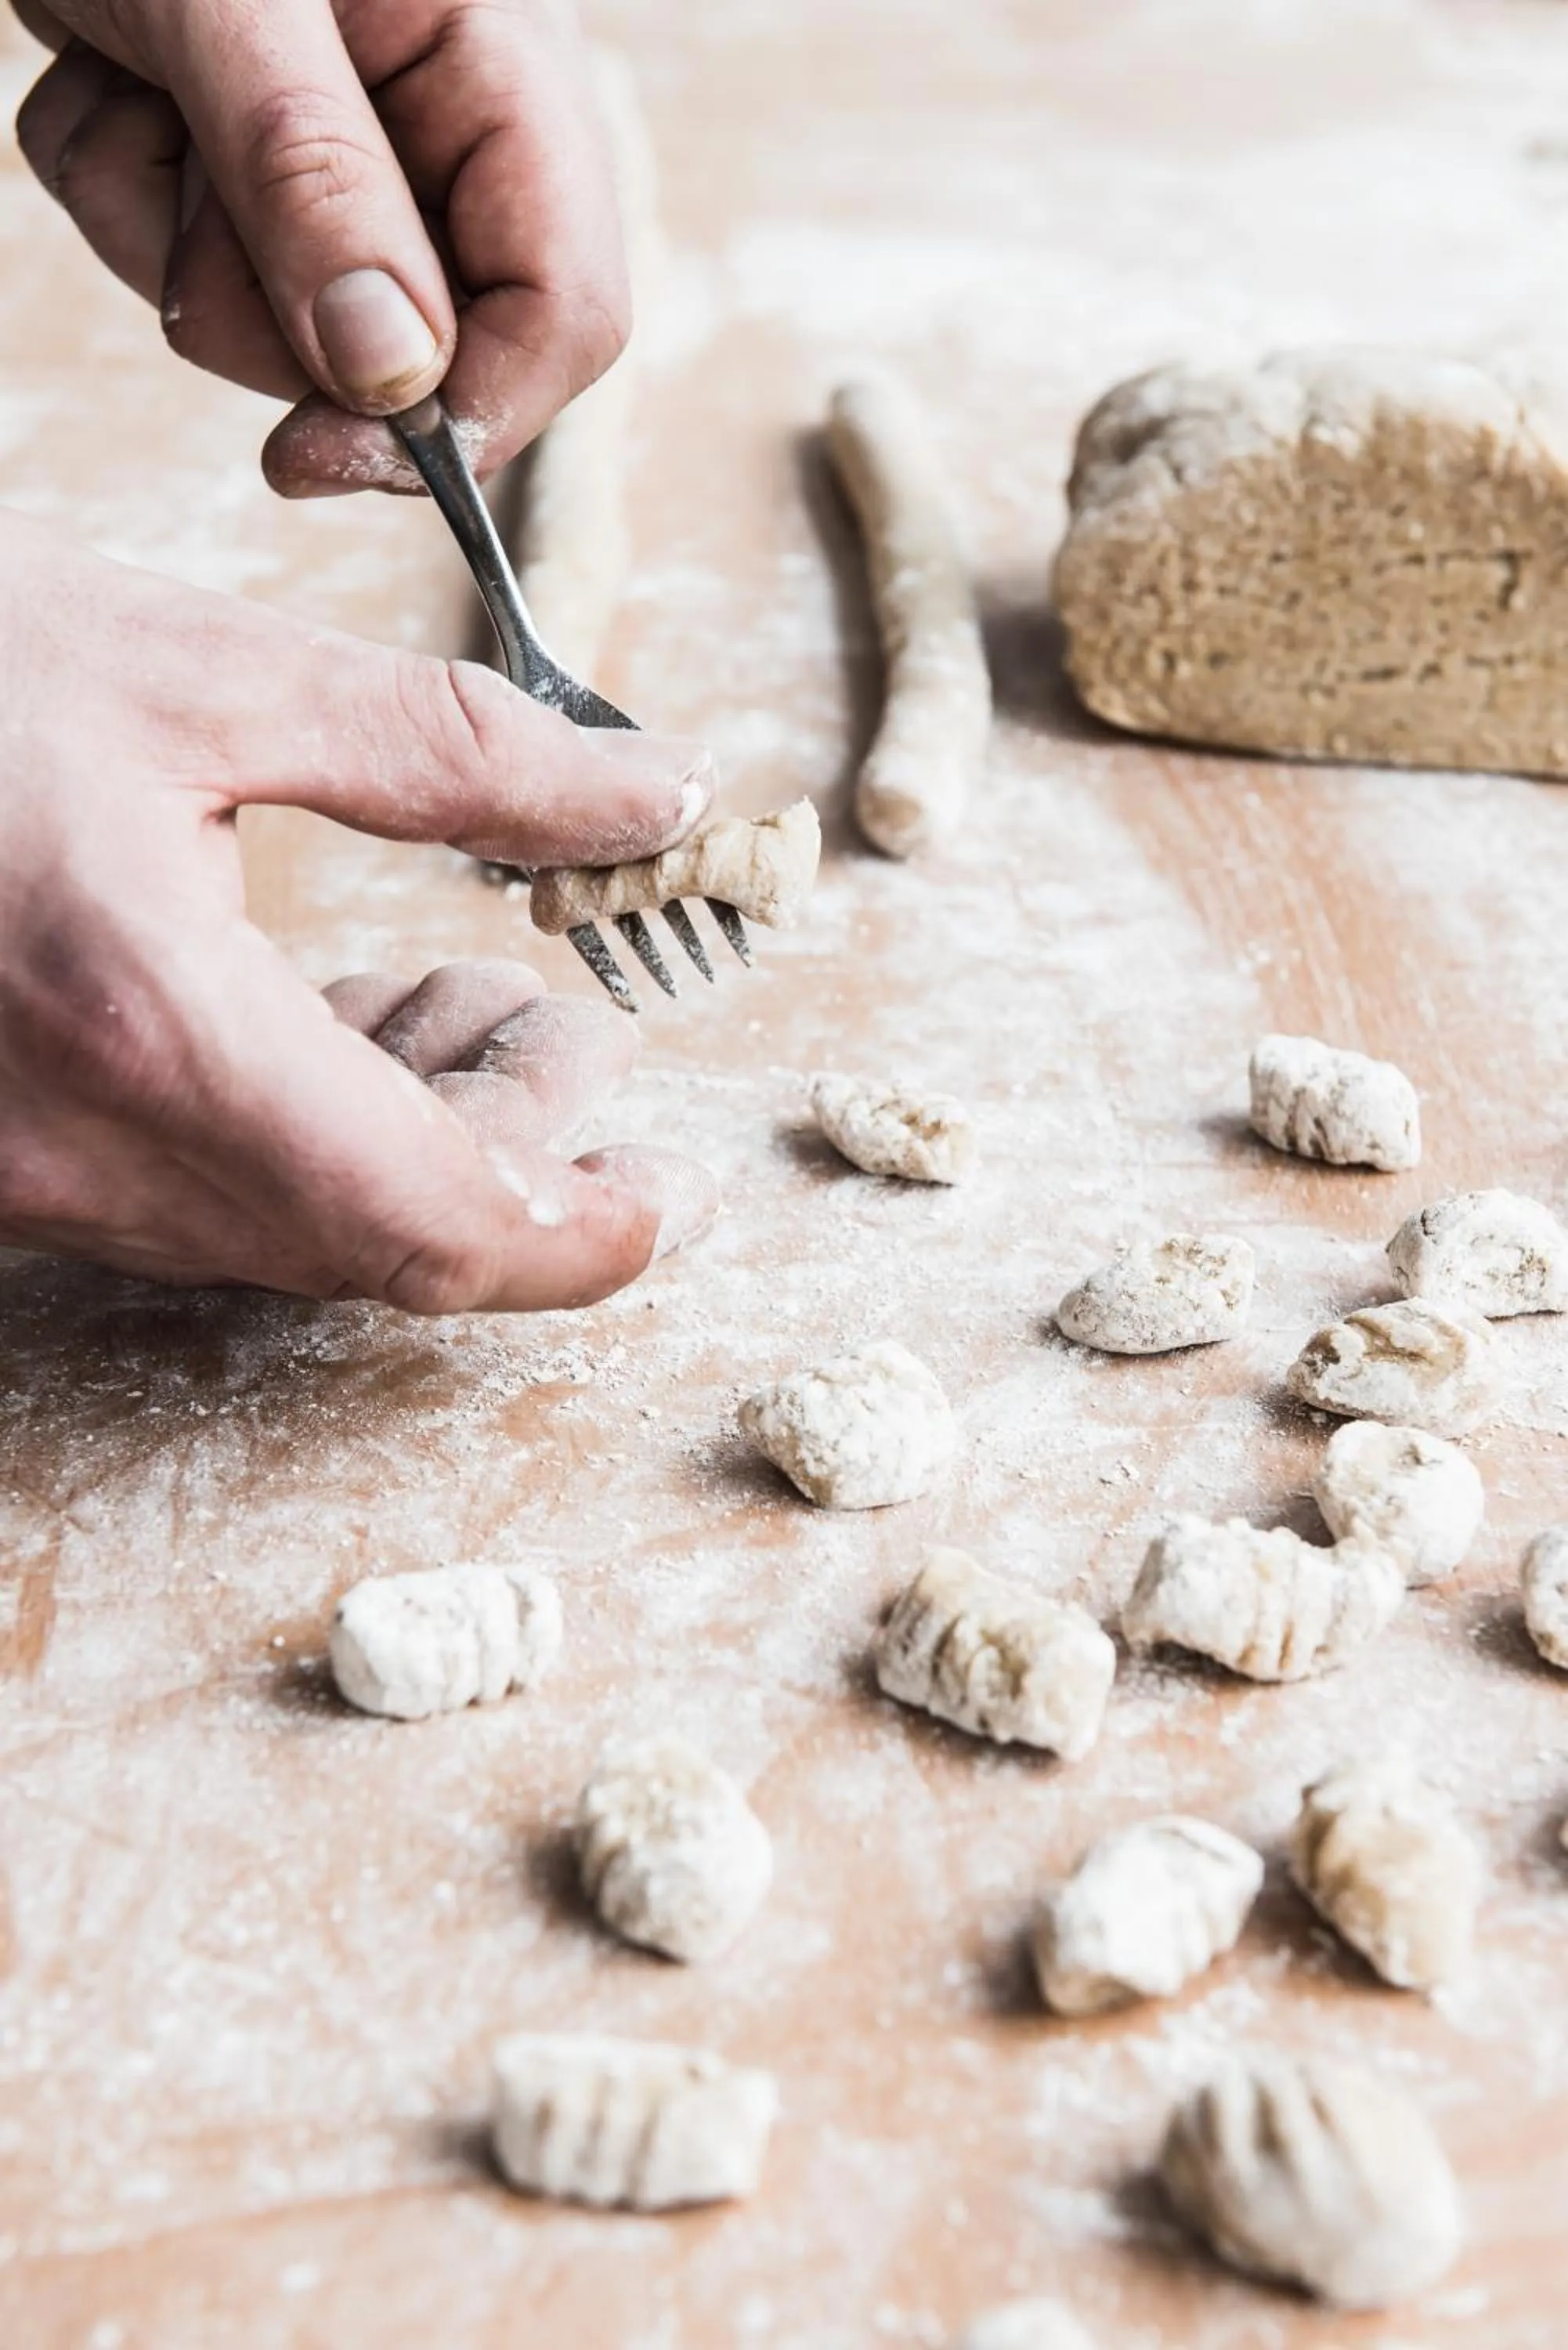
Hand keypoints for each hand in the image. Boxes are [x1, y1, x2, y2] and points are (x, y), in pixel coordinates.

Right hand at [0, 511, 719, 1306]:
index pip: (430, 1223)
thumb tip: (643, 788)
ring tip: (461, 1009)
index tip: (660, 1194)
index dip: (576, 1235)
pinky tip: (329, 1020)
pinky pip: (185, 1199)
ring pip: (279, 1232)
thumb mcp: (200, 670)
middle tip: (568, 1041)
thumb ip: (450, 749)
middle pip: (369, 1244)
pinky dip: (296, 1139)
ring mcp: (17, 1179)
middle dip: (503, 1163)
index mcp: (155, 1028)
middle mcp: (79, 1152)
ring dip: (403, 1148)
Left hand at [13, 0, 627, 494]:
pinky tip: (109, 83)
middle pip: (419, 351)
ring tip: (132, 92)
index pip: (564, 311)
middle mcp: (444, 127)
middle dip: (270, 308)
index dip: (467, 414)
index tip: (324, 456)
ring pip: (287, 329)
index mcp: (500, 69)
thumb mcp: (226, 6)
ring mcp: (350, 154)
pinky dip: (123, 197)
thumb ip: (316, 185)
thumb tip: (395, 384)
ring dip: (170, 241)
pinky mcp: (254, 168)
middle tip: (186, 183)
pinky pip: (191, 270)